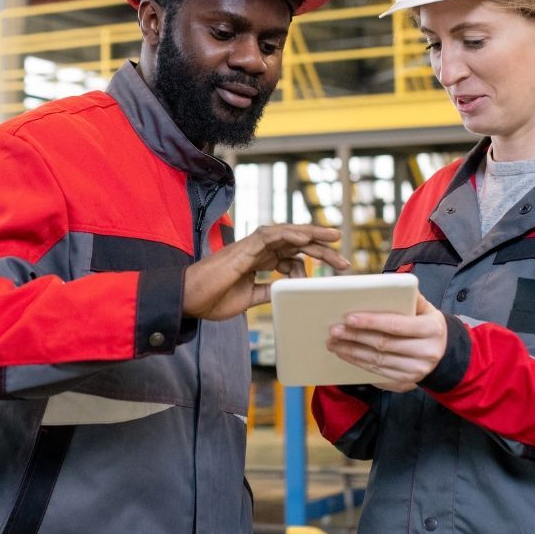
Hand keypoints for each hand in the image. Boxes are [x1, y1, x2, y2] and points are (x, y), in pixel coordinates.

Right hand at [182, 224, 346, 320]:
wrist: (190, 300)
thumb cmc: (213, 298)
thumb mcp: (249, 299)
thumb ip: (267, 292)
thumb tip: (286, 293)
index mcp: (261, 261)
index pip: (294, 256)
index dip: (315, 262)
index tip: (334, 272)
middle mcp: (259, 250)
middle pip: (296, 243)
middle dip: (322, 248)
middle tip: (345, 260)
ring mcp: (252, 246)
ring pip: (288, 234)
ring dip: (312, 234)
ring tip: (334, 236)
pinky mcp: (244, 247)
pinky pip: (270, 236)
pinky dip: (289, 234)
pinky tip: (306, 238)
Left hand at [326, 293, 447, 391]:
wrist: (444, 354)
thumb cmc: (428, 324)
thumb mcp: (426, 308)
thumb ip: (409, 297)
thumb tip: (385, 285)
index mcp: (432, 330)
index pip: (396, 325)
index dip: (371, 322)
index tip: (349, 318)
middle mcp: (426, 352)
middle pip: (384, 345)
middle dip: (356, 337)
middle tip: (334, 330)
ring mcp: (416, 370)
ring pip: (377, 361)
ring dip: (352, 352)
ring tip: (334, 343)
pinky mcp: (406, 381)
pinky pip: (377, 372)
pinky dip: (358, 363)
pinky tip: (345, 354)